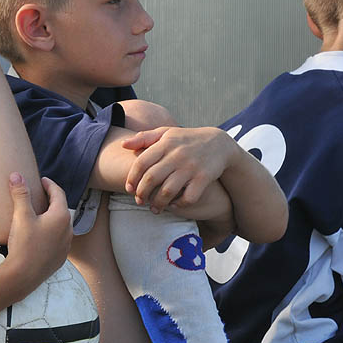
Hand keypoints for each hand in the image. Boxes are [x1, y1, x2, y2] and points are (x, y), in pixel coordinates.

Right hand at [3, 173, 71, 293]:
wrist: (23, 276)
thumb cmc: (23, 244)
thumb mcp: (21, 216)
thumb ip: (20, 194)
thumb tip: (16, 175)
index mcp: (61, 216)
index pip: (58, 193)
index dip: (49, 184)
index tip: (42, 180)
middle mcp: (68, 229)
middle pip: (61, 208)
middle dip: (51, 199)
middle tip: (40, 193)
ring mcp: (66, 245)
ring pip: (61, 224)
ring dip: (52, 216)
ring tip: (40, 213)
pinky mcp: (60, 257)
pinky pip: (58, 239)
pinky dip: (51, 231)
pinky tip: (40, 234)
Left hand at [122, 126, 236, 212]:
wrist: (219, 144)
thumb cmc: (186, 140)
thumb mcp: (166, 133)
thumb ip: (144, 138)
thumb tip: (123, 145)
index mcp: (165, 143)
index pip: (141, 163)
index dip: (132, 178)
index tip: (128, 189)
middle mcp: (177, 155)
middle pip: (151, 179)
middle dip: (142, 193)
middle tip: (139, 201)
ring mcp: (191, 167)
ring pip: (168, 191)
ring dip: (157, 204)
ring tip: (154, 209)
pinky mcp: (203, 178)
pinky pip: (188, 198)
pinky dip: (178, 205)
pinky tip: (173, 206)